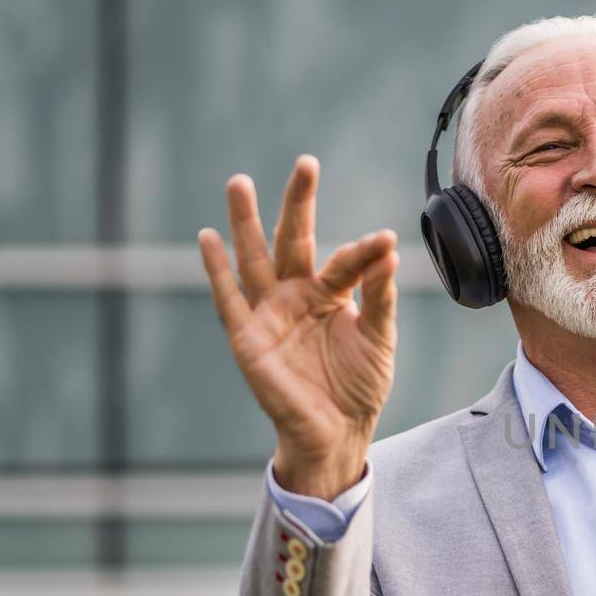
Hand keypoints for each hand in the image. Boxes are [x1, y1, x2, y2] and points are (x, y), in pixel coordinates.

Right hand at [197, 155, 398, 499]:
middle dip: (298, 204)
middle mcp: (296, 295)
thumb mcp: (379, 338)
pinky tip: (207, 238)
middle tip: (306, 164)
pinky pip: (228, 299)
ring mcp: (269, 314)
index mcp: (330, 294)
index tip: (384, 240)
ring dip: (246, 222)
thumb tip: (388, 251)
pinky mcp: (248, 338)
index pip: (346, 261)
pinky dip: (216, 270)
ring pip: (255, 259)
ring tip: (240, 183)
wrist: (337, 431)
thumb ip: (380, 297)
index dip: (364, 252)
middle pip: (295, 241)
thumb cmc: (359, 385)